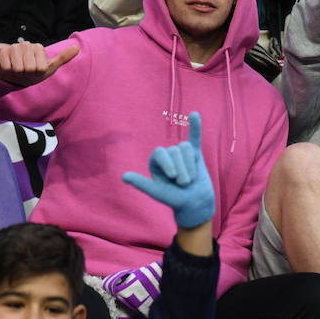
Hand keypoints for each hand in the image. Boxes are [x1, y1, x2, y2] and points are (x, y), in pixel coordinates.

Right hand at [0, 42, 78, 87]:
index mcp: (38, 47)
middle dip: (27, 74)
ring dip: (17, 73)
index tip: (35, 71)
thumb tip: (78, 47)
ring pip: (17, 68)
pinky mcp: (3, 52)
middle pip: (29, 68)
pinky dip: (8, 72)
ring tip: (18, 71)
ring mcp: (14, 47)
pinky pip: (7, 67)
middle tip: (25, 72)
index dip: (37, 73)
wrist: (14, 76)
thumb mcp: (49, 67)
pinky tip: (9, 68)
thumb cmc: (34, 72)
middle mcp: (26, 45)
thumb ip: (63, 57)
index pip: (40, 68)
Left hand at [122, 111, 215, 228]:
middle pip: (174, 150)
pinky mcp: (196, 153)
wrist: (194, 204)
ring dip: (190, 165)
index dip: (168, 164)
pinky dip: (195, 126)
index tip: (173, 178)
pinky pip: (195, 137)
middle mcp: (168, 155)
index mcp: (155, 161)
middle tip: (183, 184)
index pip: (160, 152)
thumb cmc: (173, 199)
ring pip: (186, 148)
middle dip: (181, 169)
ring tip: (190, 179)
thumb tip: (123, 176)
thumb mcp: (156, 192)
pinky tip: (194, 114)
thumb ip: (142, 183)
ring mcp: (182, 154)